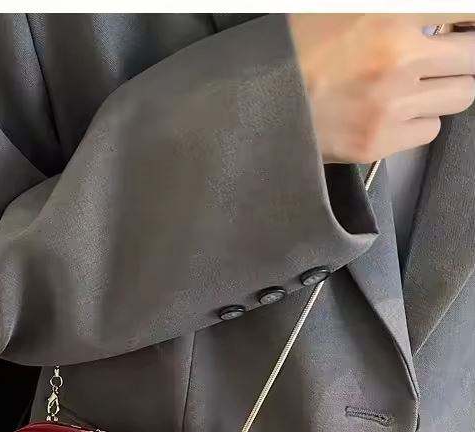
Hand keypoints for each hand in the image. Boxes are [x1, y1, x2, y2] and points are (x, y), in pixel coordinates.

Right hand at [288, 14, 474, 162]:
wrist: (255, 105)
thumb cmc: (294, 54)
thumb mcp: (342, 10)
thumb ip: (398, 12)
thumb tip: (435, 18)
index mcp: (391, 16)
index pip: (465, 12)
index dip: (467, 22)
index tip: (461, 29)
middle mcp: (397, 61)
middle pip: (472, 57)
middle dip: (461, 54)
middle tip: (443, 56)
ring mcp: (390, 107)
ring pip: (461, 95)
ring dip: (446, 87)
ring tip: (418, 85)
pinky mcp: (378, 142)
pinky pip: (430, 130)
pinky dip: (420, 121)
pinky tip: (395, 112)